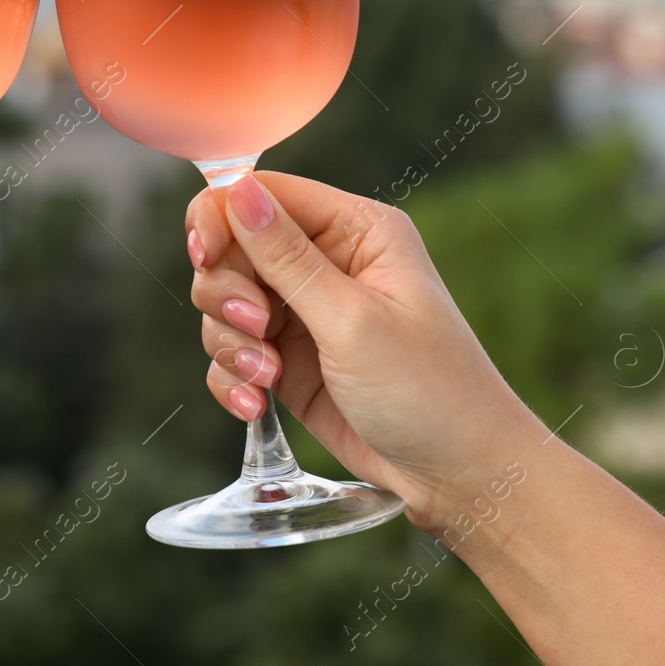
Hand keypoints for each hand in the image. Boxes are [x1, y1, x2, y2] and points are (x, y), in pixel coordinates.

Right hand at [185, 172, 545, 530]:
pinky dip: (232, 376)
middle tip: (258, 329)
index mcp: (356, 230)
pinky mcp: (289, 361)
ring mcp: (305, 313)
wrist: (458, 476)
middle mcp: (327, 263)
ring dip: (230, 342)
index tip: (205, 258)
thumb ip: (286, 257)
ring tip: (266, 378)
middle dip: (228, 292)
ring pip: (223, 303)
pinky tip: (255, 404)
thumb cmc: (429, 390)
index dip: (222, 219)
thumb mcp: (352, 320)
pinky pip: (231, 352)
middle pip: (232, 247)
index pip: (263, 194)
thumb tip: (237, 189)